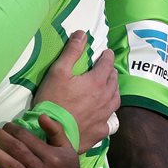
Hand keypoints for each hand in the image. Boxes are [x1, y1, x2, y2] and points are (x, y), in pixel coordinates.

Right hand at [31, 30, 118, 151]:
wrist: (51, 133)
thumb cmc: (53, 100)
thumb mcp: (58, 72)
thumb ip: (72, 52)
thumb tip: (82, 33)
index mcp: (97, 81)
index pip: (107, 63)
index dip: (107, 56)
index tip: (106, 52)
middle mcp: (106, 97)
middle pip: (114, 81)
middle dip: (111, 72)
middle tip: (106, 68)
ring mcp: (105, 115)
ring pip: (116, 99)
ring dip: (114, 90)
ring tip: (109, 87)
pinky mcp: (101, 130)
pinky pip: (111, 119)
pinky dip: (110, 113)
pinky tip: (105, 114)